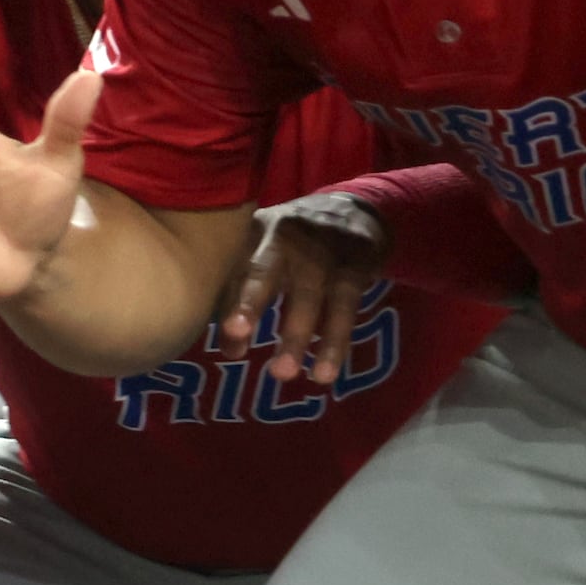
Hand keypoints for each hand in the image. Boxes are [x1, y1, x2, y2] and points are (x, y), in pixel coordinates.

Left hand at [220, 194, 390, 387]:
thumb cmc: (292, 245)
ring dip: (301, 336)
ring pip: (310, 295)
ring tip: (291, 375)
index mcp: (250, 232)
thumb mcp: (262, 259)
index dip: (232, 298)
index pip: (233, 267)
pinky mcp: (354, 264)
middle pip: (265, 270)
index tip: (231, 332)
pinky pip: (345, 306)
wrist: (353, 209)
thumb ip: (240, 301)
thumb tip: (230, 351)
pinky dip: (335, 339)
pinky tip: (326, 369)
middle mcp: (282, 235)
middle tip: (241, 336)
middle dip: (254, 304)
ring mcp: (320, 247)